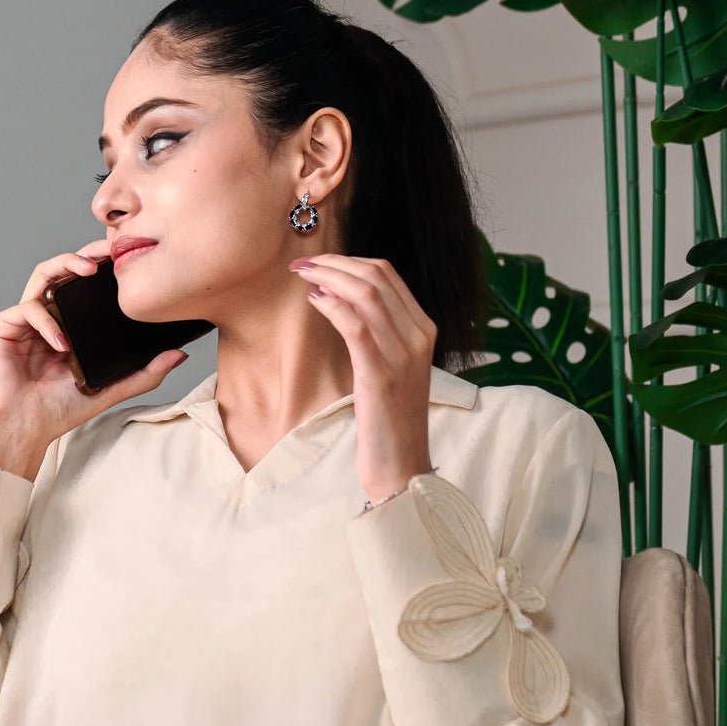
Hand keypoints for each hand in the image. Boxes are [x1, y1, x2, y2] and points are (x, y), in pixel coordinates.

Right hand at [0, 234, 187, 476]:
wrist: (22, 431)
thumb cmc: (57, 411)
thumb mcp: (109, 389)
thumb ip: (144, 373)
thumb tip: (178, 355)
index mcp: (67, 325)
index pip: (85, 286)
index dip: (103, 267)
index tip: (127, 258)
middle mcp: (45, 317)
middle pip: (64, 270)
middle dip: (87, 253)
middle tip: (110, 250)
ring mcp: (22, 320)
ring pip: (42, 275)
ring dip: (65, 265)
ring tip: (87, 271)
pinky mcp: (1, 327)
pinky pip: (26, 309)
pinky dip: (46, 321)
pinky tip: (62, 342)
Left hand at [288, 253, 436, 502]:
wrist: (401, 465)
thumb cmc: (389, 419)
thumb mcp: (391, 368)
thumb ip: (378, 332)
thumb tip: (341, 298)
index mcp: (424, 330)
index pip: (388, 275)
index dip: (349, 260)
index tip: (320, 261)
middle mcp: (418, 337)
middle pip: (376, 276)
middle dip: (334, 262)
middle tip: (302, 263)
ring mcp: (402, 355)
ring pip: (366, 293)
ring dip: (328, 277)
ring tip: (302, 276)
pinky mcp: (380, 374)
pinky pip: (355, 325)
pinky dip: (332, 305)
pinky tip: (314, 301)